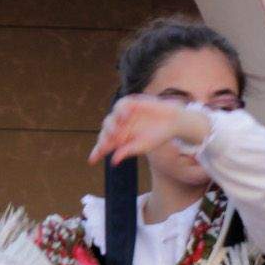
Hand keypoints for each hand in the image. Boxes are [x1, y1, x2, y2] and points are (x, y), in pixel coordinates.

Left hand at [88, 94, 210, 165]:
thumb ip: (128, 151)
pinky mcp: (129, 103)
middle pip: (104, 133)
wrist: (172, 121)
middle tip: (107, 144)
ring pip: (109, 120)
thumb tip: (113, 161)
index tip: (92, 161)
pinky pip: (120, 106)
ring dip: (111, 126)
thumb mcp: (143, 146)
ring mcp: (122, 115)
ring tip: (116, 133)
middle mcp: (119, 127)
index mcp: (121, 139)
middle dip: (104, 139)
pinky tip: (126, 115)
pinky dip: (121, 110)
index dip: (98, 152)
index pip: (105, 146)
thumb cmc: (158, 135)